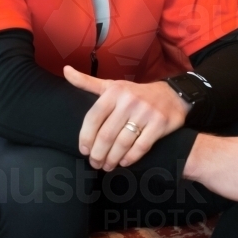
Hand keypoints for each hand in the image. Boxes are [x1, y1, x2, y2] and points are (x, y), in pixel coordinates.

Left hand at [64, 66, 190, 170]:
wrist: (171, 94)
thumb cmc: (135, 93)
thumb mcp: (111, 85)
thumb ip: (87, 82)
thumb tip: (66, 71)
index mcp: (113, 92)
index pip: (93, 118)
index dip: (85, 137)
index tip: (84, 150)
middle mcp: (129, 101)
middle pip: (106, 134)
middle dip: (98, 153)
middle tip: (95, 163)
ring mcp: (146, 113)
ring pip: (122, 143)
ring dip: (112, 158)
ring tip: (107, 166)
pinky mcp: (160, 124)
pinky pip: (141, 146)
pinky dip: (130, 158)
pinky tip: (123, 162)